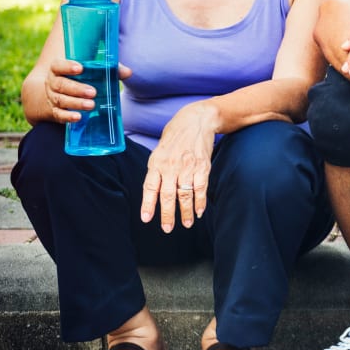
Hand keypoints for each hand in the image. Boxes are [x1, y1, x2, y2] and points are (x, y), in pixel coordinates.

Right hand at [43, 60, 130, 122]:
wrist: (54, 94)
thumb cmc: (77, 78)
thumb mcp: (88, 71)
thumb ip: (107, 69)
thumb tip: (128, 72)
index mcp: (58, 69)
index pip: (59, 66)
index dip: (67, 66)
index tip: (80, 68)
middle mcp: (53, 83)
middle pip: (61, 85)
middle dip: (77, 89)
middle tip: (93, 92)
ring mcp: (52, 98)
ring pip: (61, 100)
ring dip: (76, 103)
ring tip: (91, 105)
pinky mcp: (55, 111)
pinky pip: (59, 114)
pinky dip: (68, 116)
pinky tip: (78, 117)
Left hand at [141, 101, 217, 231]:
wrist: (196, 120)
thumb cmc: (175, 137)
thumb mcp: (159, 151)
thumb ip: (156, 170)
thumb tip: (153, 192)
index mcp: (157, 163)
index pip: (150, 187)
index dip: (148, 204)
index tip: (146, 219)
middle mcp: (171, 166)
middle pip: (168, 195)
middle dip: (168, 215)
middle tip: (167, 228)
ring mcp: (188, 167)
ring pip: (185, 195)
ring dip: (186, 212)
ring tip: (187, 224)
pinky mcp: (203, 167)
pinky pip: (201, 188)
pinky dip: (201, 202)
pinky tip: (200, 211)